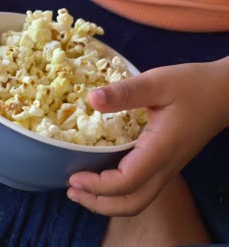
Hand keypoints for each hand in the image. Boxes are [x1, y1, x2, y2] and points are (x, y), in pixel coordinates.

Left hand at [67, 57, 228, 215]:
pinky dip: (117, 191)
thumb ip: (125, 92)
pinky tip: (101, 177)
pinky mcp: (166, 164)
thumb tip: (91, 99)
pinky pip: (141, 188)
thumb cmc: (192, 85)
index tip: (74, 176)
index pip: (126, 182)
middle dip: (99, 204)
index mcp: (160, 150)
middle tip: (72, 191)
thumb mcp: (157, 82)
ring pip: (137, 200)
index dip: (97, 185)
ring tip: (81, 190)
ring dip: (107, 202)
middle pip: (132, 203)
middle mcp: (164, 166)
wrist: (225, 93)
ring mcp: (167, 168)